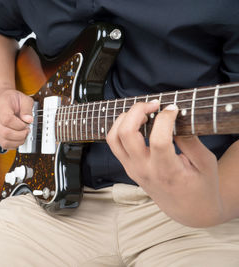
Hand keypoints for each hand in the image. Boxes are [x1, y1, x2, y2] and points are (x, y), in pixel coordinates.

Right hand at [0, 88, 33, 148]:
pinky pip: (4, 144)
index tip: (26, 124)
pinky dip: (14, 144)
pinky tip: (18, 138)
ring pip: (4, 141)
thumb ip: (27, 108)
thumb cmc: (11, 98)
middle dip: (20, 135)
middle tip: (26, 131)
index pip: (7, 119)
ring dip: (17, 141)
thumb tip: (28, 120)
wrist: (0, 98)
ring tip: (23, 134)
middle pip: (4, 132)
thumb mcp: (23, 98)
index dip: (19, 125)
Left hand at [106, 101, 223, 226]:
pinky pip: (114, 144)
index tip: (174, 109)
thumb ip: (191, 141)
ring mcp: (132, 169)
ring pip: (113, 138)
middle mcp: (144, 170)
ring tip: (143, 112)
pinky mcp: (127, 168)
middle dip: (137, 111)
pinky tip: (138, 121)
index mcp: (166, 171)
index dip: (165, 119)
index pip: (158, 140)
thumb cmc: (200, 186)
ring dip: (124, 118)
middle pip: (126, 134)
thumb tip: (176, 118)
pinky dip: (121, 128)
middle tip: (154, 104)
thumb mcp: (205, 164)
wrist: (188, 211)